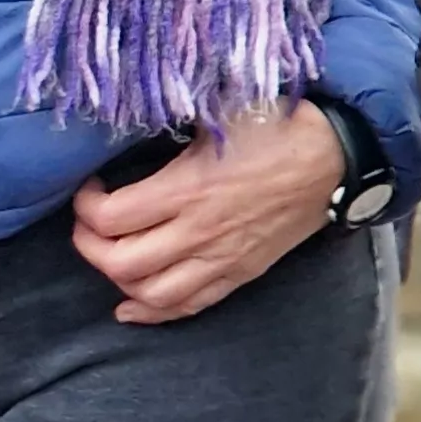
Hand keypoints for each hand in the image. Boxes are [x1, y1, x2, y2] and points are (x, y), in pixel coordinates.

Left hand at [68, 103, 345, 324]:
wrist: (336, 155)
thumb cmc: (275, 125)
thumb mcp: (217, 109)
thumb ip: (170, 117)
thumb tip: (128, 109)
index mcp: (186, 190)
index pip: (108, 218)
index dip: (84, 206)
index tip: (89, 188)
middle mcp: (198, 233)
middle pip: (119, 264)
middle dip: (90, 246)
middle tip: (89, 224)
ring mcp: (220, 259)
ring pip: (150, 294)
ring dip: (118, 280)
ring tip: (109, 255)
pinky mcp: (239, 273)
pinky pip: (188, 306)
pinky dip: (153, 312)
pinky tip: (130, 306)